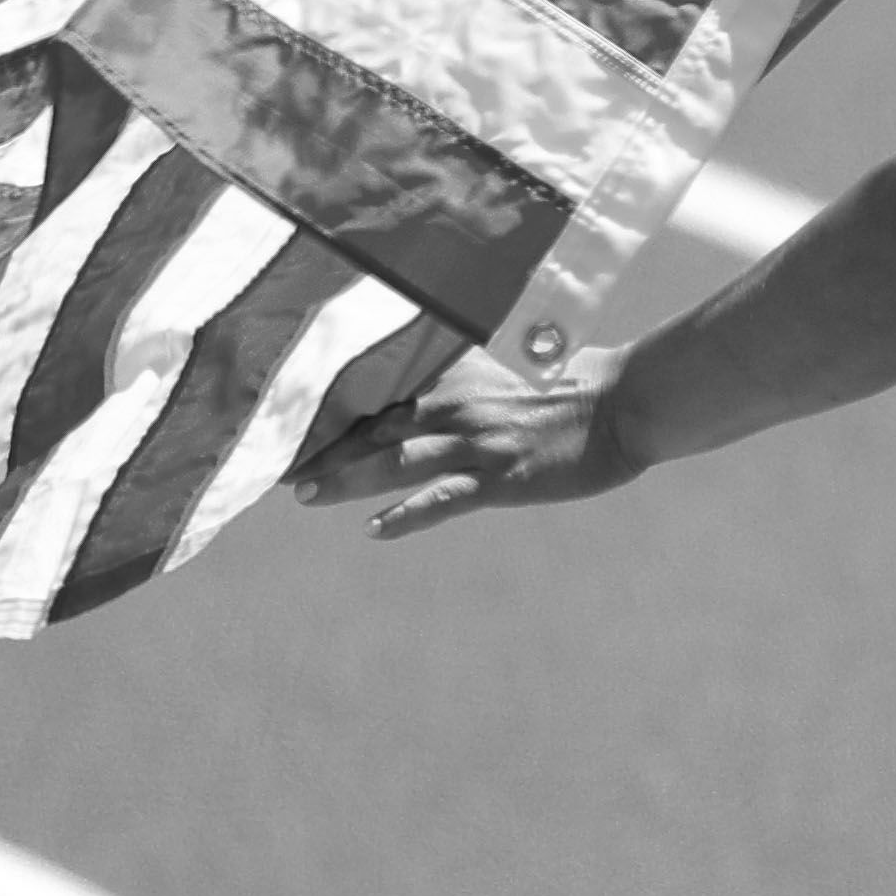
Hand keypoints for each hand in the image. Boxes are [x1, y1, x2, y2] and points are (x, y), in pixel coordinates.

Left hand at [289, 344, 647, 537]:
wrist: (620, 402)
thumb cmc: (570, 382)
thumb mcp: (508, 368)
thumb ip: (462, 373)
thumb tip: (428, 381)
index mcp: (454, 377)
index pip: (378, 390)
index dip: (331, 408)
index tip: (290, 418)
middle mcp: (455, 407)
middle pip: (371, 428)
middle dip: (321, 447)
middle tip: (275, 463)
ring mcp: (475, 444)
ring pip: (392, 463)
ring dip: (344, 479)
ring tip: (304, 494)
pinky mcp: (499, 479)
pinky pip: (440, 500)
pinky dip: (404, 514)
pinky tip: (374, 527)